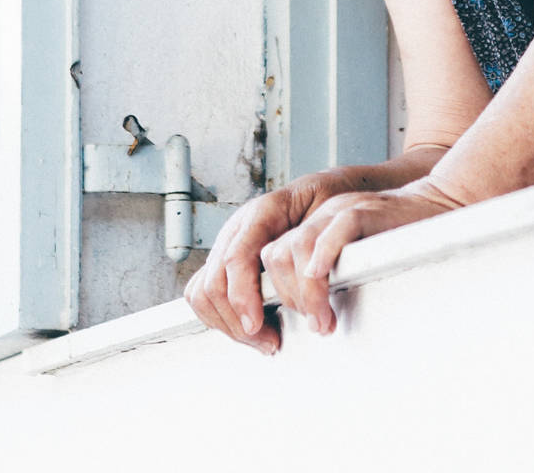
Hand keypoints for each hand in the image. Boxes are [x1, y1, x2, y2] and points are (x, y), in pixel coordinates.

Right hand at [183, 180, 324, 354]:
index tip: (256, 325)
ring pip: (202, 292)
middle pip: (213, 283)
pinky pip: (202, 292)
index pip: (236, 258)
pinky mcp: (224, 260)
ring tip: (262, 340)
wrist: (319, 192)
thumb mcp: (330, 213)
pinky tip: (248, 328)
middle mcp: (238, 228)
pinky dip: (218, 317)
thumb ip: (319, 241)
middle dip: (236, 321)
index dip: (241, 296)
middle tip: (270, 342)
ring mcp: (227, 244)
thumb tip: (315, 278)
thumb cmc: (326, 203)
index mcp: (262, 212)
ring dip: (227, 324)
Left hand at [260, 178, 462, 337]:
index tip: (281, 327)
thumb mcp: (350, 257)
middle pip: (275, 256)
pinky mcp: (367, 211)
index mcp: (309, 227)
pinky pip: (337, 228)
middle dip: (287, 298)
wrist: (434, 206)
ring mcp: (340, 210)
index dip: (268, 296)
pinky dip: (325, 255)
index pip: (266, 260)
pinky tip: (326, 279)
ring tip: (324, 319)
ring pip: (298, 247)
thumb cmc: (396, 239)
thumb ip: (324, 276)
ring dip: (307, 292)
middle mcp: (318, 216)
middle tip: (315, 325)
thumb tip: (302, 316)